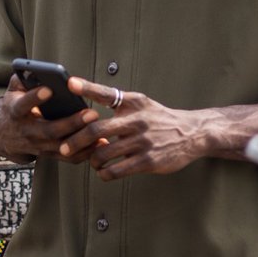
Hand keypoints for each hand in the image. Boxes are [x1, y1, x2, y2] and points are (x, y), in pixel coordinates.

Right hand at [0, 73, 103, 164]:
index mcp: (16, 112)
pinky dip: (85, 152)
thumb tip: (35, 69)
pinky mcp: (48, 154)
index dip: (34, 98)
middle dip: (71, 123)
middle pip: (50, 130)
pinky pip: (68, 157)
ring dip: (82, 140)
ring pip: (61, 146)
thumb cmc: (15, 106)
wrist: (5, 134)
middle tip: (91, 113)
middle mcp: (27, 131)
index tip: (48, 89)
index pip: (23, 105)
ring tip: (98, 129)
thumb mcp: (12, 90)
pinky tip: (99, 144)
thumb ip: (22, 77)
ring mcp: (38, 145)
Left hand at [59, 78, 209, 176]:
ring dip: (92, 160)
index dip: (87, 87)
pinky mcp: (148, 161)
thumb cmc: (159, 119)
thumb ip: (115, 101)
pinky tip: (104, 172)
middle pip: (97, 129)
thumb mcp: (140, 103)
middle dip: (76, 140)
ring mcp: (143, 141)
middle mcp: (137, 120)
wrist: (192, 133)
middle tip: (65, 148)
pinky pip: (117, 170)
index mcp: (133, 103)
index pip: (107, 93)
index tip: (70, 83)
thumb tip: (86, 102)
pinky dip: (105, 173)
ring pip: (104, 153)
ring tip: (92, 161)